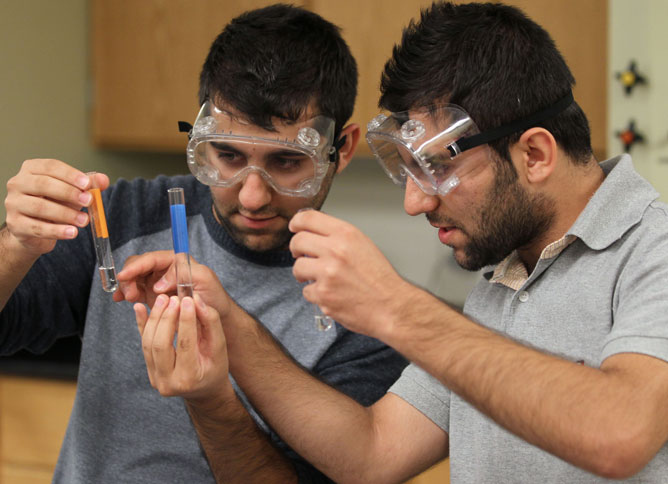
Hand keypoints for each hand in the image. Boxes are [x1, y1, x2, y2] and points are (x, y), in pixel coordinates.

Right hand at [4, 159, 108, 254]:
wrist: (35, 230)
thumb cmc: (54, 203)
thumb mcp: (72, 191)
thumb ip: (88, 184)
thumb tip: (103, 180)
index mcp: (31, 169)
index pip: (50, 166)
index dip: (70, 175)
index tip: (87, 184)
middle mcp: (18, 183)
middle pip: (43, 184)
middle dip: (69, 193)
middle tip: (88, 201)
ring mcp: (13, 204)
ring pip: (40, 207)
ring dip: (66, 214)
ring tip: (84, 220)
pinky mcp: (15, 225)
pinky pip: (37, 228)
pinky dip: (57, 231)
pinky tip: (72, 233)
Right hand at [116, 251, 231, 317]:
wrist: (215, 314)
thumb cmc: (213, 295)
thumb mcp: (205, 280)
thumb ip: (184, 275)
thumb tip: (158, 284)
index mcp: (176, 261)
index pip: (152, 258)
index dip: (136, 266)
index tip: (124, 275)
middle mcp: (164, 269)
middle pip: (138, 265)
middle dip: (129, 276)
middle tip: (129, 294)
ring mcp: (156, 281)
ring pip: (133, 277)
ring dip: (126, 285)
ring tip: (127, 298)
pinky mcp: (152, 294)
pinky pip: (134, 289)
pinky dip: (125, 292)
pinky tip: (119, 299)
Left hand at [135, 294, 232, 402]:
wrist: (204, 389)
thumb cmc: (215, 367)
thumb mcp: (220, 347)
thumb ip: (210, 322)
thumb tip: (196, 300)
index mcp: (190, 378)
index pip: (185, 344)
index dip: (186, 320)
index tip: (188, 299)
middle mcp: (169, 382)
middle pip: (161, 344)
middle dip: (166, 318)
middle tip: (174, 298)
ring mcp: (156, 378)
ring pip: (148, 343)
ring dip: (154, 318)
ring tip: (163, 299)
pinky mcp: (149, 371)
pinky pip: (143, 345)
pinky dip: (142, 325)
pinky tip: (140, 308)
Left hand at [288, 210, 411, 337]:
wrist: (391, 306)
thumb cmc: (380, 279)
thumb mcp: (363, 245)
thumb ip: (338, 237)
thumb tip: (315, 235)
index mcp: (346, 235)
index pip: (309, 218)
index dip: (297, 223)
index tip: (294, 228)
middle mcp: (335, 251)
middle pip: (297, 242)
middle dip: (296, 249)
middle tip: (301, 256)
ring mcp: (327, 274)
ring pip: (297, 268)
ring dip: (303, 273)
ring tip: (318, 278)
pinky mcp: (323, 295)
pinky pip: (306, 291)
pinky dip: (316, 294)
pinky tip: (330, 294)